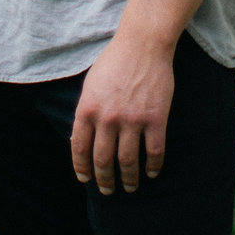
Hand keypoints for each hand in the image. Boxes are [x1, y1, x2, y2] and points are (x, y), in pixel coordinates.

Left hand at [69, 32, 174, 195]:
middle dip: (105, 180)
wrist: (143, 43)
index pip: (80, 149)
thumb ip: (86, 112)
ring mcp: (132, 120)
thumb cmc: (115, 61)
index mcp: (87, 109)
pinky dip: (152, 166)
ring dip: (129, 179)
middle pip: (103, 160)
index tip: (85, 179)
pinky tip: (151, 172)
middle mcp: (107, 118)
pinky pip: (154, 152)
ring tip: (130, 186)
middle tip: (108, 190)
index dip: (82, 168)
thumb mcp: (91, 85)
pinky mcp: (154, 118)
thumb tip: (80, 141)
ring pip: (128, 162)